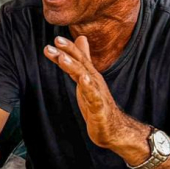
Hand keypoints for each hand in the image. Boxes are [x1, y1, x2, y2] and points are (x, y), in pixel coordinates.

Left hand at [44, 35, 128, 149]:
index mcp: (90, 75)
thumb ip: (83, 60)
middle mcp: (94, 81)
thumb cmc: (98, 103)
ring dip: (74, 66)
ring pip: (85, 77)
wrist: (114, 129)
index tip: (55, 39)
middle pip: (80, 64)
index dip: (68, 48)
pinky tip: (83, 80)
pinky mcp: (99, 107)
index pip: (78, 58)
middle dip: (68, 52)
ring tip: (63, 57)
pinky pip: (93, 96)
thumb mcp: (86, 79)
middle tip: (56, 41)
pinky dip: (89, 87)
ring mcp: (97, 93)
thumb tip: (81, 38)